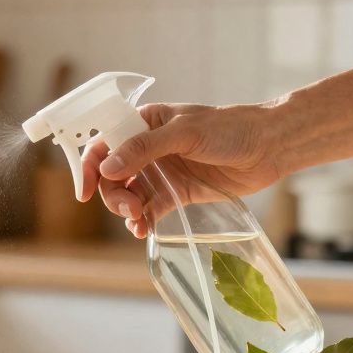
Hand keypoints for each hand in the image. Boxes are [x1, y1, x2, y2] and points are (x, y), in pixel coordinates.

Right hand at [79, 103, 282, 237]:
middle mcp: (147, 148)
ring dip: (126, 209)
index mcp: (144, 122)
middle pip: (113, 175)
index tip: (85, 191)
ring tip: (138, 220)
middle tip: (128, 208)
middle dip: (113, 194)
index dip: (90, 166)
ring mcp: (162, 172)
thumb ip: (145, 149)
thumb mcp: (185, 133)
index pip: (104, 142)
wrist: (268, 148)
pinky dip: (142, 220)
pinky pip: (150, 209)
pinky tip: (142, 230)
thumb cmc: (229, 129)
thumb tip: (108, 167)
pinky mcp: (176, 193)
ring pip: (128, 194)